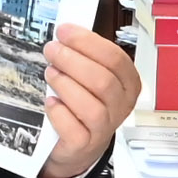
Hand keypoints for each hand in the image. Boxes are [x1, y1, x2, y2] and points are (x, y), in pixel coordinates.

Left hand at [33, 24, 141, 177]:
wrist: (78, 146)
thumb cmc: (84, 104)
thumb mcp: (91, 77)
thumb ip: (85, 56)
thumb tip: (65, 33)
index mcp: (127, 83)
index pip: (115, 58)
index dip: (87, 42)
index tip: (64, 32)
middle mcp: (121, 106)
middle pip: (102, 80)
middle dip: (72, 60)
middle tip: (52, 50)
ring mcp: (104, 127)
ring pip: (91, 106)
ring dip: (66, 84)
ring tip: (50, 74)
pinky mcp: (85, 144)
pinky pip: (73, 128)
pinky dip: (59, 112)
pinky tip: (51, 102)